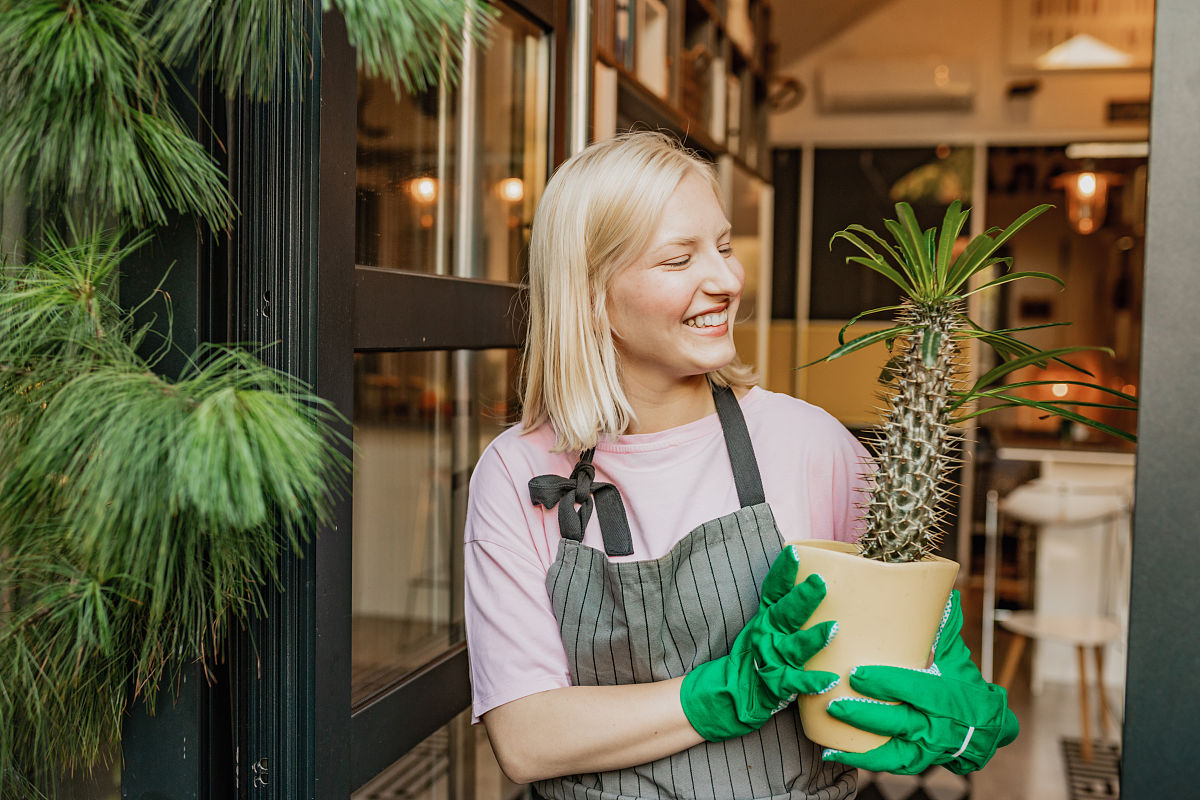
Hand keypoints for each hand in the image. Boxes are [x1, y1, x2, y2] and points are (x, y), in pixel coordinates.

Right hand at [680, 545, 839, 741]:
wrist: (729, 694)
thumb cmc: (753, 658)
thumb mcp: (764, 628)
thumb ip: (784, 609)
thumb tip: (812, 584)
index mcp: (765, 619)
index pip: (774, 590)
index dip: (783, 571)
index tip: (794, 551)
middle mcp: (767, 635)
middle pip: (786, 614)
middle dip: (802, 598)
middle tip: (819, 582)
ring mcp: (771, 660)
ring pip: (793, 647)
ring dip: (812, 638)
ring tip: (833, 628)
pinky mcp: (776, 685)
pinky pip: (795, 683)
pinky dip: (812, 682)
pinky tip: (829, 680)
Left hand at [821, 590, 1018, 774]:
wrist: (983, 728)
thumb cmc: (961, 682)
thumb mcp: (954, 654)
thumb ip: (943, 626)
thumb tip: (942, 590)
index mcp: (946, 695)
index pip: (915, 688)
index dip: (886, 682)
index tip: (856, 672)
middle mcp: (937, 725)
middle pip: (898, 721)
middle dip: (865, 712)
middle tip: (834, 701)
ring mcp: (926, 747)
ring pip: (890, 747)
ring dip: (858, 737)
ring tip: (829, 722)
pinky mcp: (915, 761)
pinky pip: (886, 764)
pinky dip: (859, 760)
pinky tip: (831, 751)